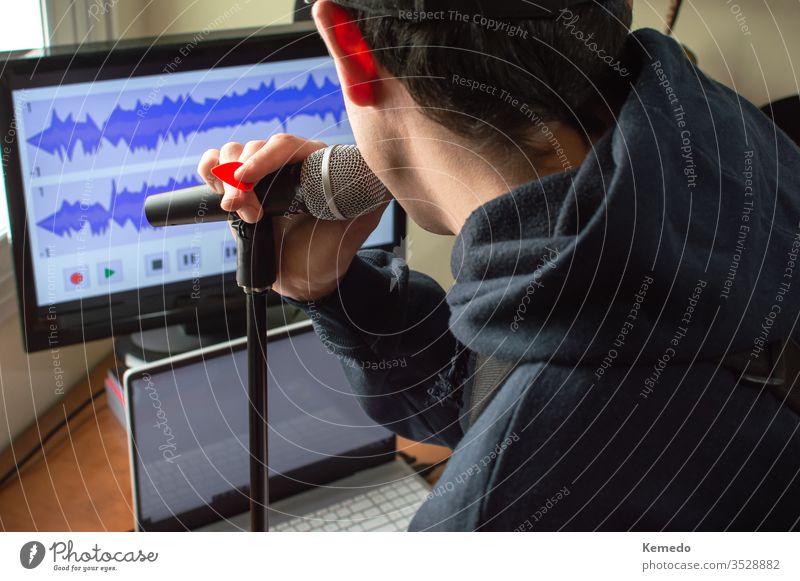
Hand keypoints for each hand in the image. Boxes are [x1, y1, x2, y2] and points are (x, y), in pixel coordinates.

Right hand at [197, 134, 387, 300]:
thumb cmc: (333, 251)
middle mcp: (286, 164)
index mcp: (314, 163)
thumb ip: (369, 197)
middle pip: (253, 148)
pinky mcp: (239, 190)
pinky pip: (213, 166)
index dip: (263, 158)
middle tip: (251, 214)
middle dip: (242, 178)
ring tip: (242, 214)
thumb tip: (379, 172)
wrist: (308, 280)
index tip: (248, 179)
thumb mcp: (358, 224)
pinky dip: (209, 173)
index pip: (284, 144)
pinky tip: (222, 198)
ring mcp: (261, 177)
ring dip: (227, 179)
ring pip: (231, 153)